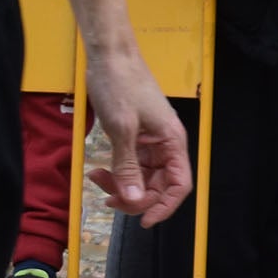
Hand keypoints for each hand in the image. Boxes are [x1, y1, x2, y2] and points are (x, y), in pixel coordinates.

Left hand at [83, 45, 191, 223]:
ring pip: (142, 177)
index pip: (179, 184)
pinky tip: (98, 170)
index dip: (165, 206)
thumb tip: (134, 200)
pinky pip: (131, 165)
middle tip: (107, 199)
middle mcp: (165, 144)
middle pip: (159, 185)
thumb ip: (128, 167)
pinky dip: (116, 173)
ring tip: (98, 180)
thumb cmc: (120, 85)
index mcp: (172, 141)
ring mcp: (150, 141)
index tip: (143, 222)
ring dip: (121, 186)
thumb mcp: (122, 129)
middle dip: (135, 196)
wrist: (110, 56)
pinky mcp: (135, 137)